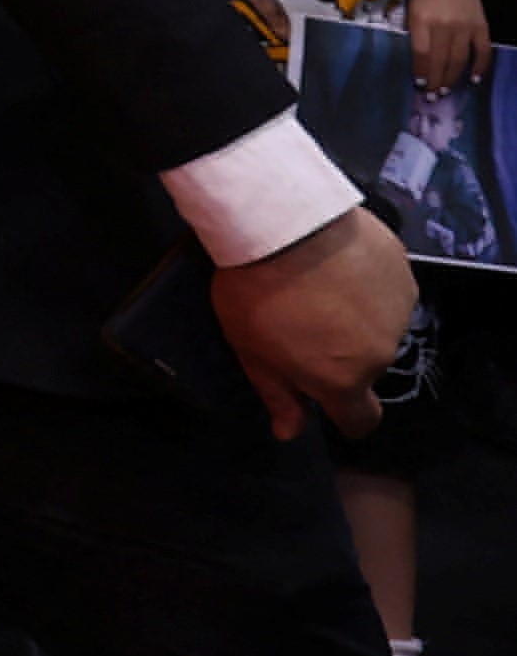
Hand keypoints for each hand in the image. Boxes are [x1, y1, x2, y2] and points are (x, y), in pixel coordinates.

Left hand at [212, 210, 417, 440]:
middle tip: (302, 320)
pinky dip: (368, 283)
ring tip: (319, 286)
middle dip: (339, 353)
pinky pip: (388, 288)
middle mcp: (381, 352)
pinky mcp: (404, 271)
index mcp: (342, 379)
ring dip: (356, 316)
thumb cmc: (255, 291)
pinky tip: (338, 262)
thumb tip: (289, 433)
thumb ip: (276, 394)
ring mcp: (399, 310)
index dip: (343, 413)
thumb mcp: (250, 349)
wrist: (282, 222)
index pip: (360, 420)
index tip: (324, 394)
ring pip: (379, 326)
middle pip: (364, 367)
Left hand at [414, 0, 489, 93]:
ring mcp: (465, 26)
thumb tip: (417, 62)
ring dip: (453, 77)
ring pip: (459, 58)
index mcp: (422, 20)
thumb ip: (414, 33)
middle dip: (436, 80)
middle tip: (432, 97)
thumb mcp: (412, 10)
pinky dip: (480, 66)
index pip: (421, 52)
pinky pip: (483, 50)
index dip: (421, 71)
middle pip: (440, 59)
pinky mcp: (481, 26)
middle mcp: (444, 24)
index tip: (419, 86)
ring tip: (446, 91)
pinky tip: (475, 79)